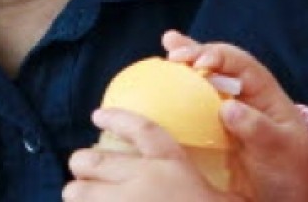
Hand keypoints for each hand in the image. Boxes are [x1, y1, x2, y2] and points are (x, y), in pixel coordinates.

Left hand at [63, 108, 241, 201]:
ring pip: (79, 193)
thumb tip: (201, 182)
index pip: (142, 131)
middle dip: (81, 162)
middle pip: (94, 161)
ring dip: (76, 194)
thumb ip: (212, 184)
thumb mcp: (231, 198)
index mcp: (173, 166)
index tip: (97, 114)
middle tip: (79, 166)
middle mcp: (142, 181)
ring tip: (77, 195)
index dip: (117, 119)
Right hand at [163, 31, 307, 201]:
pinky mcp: (214, 124)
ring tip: (167, 43)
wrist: (290, 189)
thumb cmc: (291, 164)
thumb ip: (257, 128)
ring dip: (185, 60)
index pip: (238, 63)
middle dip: (195, 51)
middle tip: (172, 50)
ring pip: (204, 77)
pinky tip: (162, 79)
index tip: (200, 63)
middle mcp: (242, 91)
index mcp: (262, 89)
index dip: (218, 57)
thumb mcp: (279, 147)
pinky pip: (195, 102)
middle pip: (217, 62)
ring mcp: (227, 106)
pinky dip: (179, 88)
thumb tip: (228, 108)